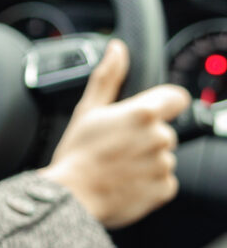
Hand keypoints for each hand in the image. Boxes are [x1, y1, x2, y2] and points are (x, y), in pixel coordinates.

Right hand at [38, 38, 190, 228]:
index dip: (162, 103)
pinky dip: (147, 182)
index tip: (146, 113)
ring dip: (145, 160)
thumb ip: (108, 77)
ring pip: (161, 156)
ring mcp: (164, 165)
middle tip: (116, 146)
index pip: (176, 97)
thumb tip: (117, 50)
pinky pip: (162, 181)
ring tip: (116, 166)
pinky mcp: (165, 189)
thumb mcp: (87, 110)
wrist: (71, 197)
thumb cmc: (76, 154)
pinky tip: (124, 182)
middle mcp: (159, 137)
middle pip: (163, 130)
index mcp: (142, 113)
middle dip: (144, 136)